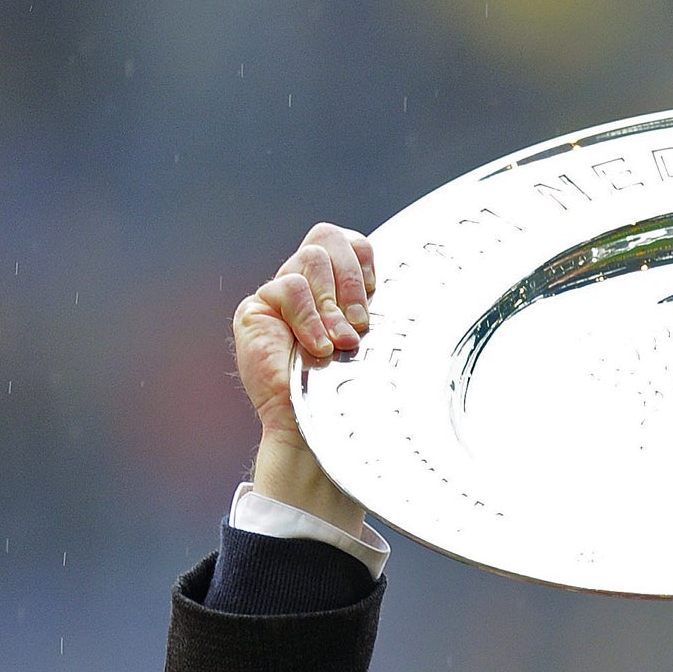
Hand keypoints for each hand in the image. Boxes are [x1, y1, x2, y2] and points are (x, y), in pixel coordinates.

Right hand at [230, 222, 375, 534]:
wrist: (320, 435)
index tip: (375, 298)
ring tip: (340, 345)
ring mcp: (279, 298)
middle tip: (360, 326)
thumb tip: (416, 283)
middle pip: (327, 237)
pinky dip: (309, 318)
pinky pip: (287, 288)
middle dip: (350, 279)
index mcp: (336, 290)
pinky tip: (317, 350)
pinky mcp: (256, 312)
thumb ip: (375, 312)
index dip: (363, 261)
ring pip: (310, 259)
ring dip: (332, 306)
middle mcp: (307, 288)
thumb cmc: (352, 399)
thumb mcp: (374, 347)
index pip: (349, 243)